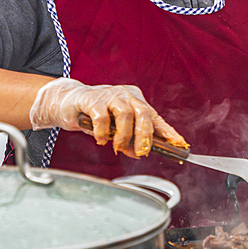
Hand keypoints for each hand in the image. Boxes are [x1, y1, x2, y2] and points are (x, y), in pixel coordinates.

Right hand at [29, 78, 185, 157]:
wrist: (67, 102)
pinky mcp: (92, 99)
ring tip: (118, 147)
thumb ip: (129, 139)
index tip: (179, 144)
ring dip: (123, 136)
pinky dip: (103, 132)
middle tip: (143, 152)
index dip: (168, 132)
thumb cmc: (96, 115)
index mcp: (136, 100)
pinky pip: (102, 117)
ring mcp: (109, 95)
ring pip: (125, 115)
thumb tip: (138, 153)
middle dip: (145, 135)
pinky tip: (100, 140)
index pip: (156, 117)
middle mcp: (126, 95)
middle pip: (143, 113)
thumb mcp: (116, 128)